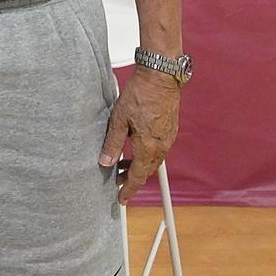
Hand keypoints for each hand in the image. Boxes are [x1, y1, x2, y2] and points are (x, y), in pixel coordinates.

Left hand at [98, 66, 179, 202]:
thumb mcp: (119, 119)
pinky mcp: (170, 130)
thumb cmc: (140, 94)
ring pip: (153, 161)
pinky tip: (136, 148)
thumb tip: (105, 162)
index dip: (128, 189)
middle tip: (117, 181)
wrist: (160, 77)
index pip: (138, 177)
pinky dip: (147, 155)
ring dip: (139, 166)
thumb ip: (113, 143)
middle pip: (146, 171)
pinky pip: (158, 150)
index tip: (121, 198)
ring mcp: (168, 138)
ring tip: (122, 164)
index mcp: (148, 147)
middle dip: (132, 179)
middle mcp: (161, 146)